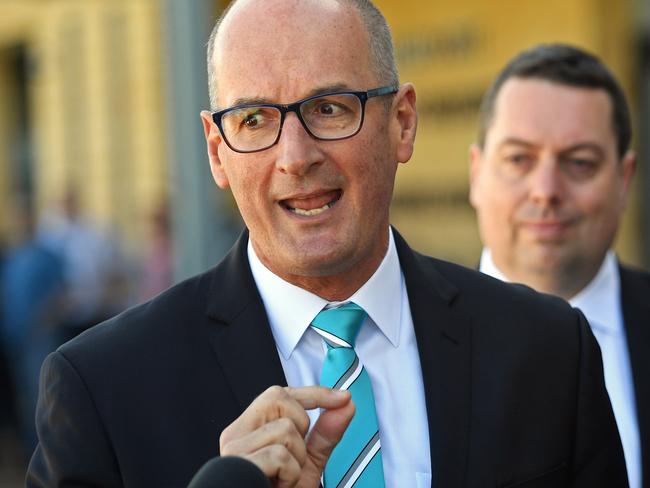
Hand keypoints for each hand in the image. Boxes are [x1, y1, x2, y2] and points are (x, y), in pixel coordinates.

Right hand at [219, 385, 353, 487]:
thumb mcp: (307, 464)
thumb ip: (324, 435)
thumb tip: (346, 404)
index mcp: (249, 430)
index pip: (279, 394)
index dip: (314, 393)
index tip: (343, 397)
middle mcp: (236, 435)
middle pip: (278, 398)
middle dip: (301, 426)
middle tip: (293, 458)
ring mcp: (234, 450)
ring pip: (284, 428)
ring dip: (297, 458)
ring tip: (283, 478)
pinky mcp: (240, 466)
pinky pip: (280, 455)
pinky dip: (290, 475)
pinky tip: (278, 486)